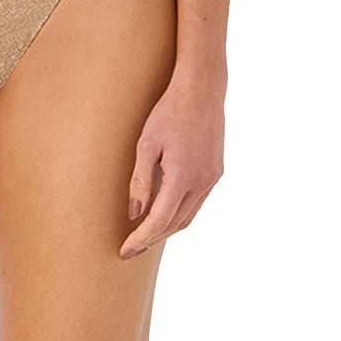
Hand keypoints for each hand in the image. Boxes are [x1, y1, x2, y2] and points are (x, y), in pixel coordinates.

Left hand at [119, 72, 224, 259]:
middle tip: (131, 246)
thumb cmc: (169, 111)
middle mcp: (201, 184)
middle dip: (152, 239)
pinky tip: (167, 210)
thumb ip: (140, 180)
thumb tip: (134, 213)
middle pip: (174, 225)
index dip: (140, 239)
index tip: (124, 251)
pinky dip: (180, 213)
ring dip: (167, 229)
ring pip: (188, 217)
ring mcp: (212, 179)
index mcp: (182, 178)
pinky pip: (197, 202)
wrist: (202, 89)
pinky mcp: (216, 172)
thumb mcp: (147, 144)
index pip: (158, 222)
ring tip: (146, 233)